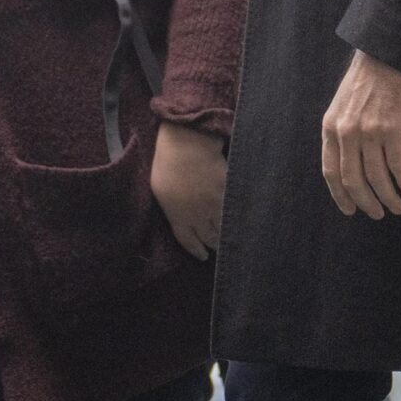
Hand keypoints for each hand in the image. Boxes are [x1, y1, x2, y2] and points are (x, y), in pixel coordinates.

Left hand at [150, 121, 229, 258]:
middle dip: (215, 245)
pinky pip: (235, 210)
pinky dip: (238, 217)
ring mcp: (215, 204)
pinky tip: (241, 218)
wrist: (187, 144)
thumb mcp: (160, 191)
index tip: (204, 256)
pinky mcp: (229, 192)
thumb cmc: (167, 165)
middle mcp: (198, 215)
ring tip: (232, 236)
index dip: (197, 250)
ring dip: (228, 234)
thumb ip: (172, 210)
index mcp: (178, 216)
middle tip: (219, 247)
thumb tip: (181, 219)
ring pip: (225, 227)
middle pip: (210, 238)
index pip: (189, 242)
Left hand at [321, 51, 400, 218]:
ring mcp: (369, 132)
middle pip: (354, 181)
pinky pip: (398, 166)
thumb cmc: (367, 80)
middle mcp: (347, 133)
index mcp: (330, 128)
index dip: (341, 196)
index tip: (351, 211)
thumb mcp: (341, 106)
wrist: (387, 55)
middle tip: (378, 213)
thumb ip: (341, 133)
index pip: (331, 172)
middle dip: (367, 202)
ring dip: (388, 197)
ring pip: (377, 178)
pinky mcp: (393, 129)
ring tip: (397, 207)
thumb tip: (348, 165)